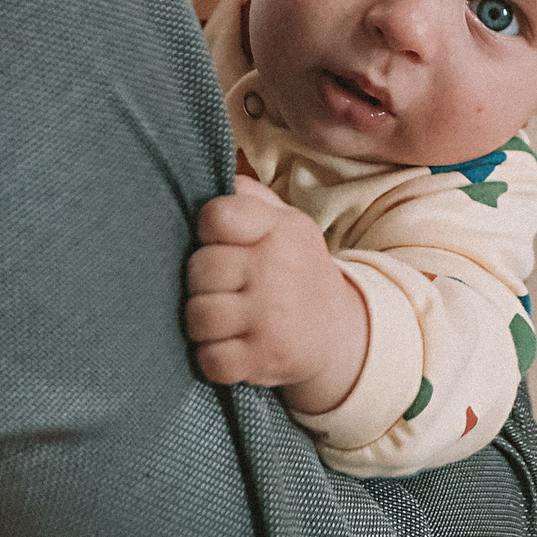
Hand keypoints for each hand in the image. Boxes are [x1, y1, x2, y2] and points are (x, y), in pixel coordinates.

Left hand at [186, 177, 369, 411]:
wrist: (339, 331)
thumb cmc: (297, 270)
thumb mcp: (287, 224)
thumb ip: (252, 198)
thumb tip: (218, 177)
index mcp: (280, 230)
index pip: (216, 217)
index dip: (208, 230)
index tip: (220, 242)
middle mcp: (276, 270)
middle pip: (199, 269)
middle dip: (202, 281)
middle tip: (222, 287)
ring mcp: (270, 317)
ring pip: (198, 316)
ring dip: (202, 322)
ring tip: (222, 318)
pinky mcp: (264, 358)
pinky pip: (211, 360)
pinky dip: (211, 359)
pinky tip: (228, 347)